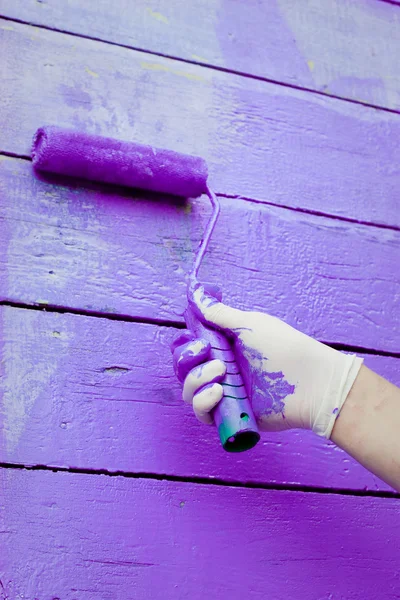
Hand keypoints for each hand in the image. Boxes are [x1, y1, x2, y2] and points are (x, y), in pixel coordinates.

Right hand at [172, 286, 362, 437]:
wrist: (311, 381)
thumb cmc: (284, 347)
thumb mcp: (249, 323)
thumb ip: (218, 313)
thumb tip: (194, 292)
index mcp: (224, 346)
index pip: (189, 347)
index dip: (185, 344)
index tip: (194, 338)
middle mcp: (221, 369)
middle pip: (183, 369)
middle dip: (187, 359)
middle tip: (206, 352)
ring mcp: (225, 393)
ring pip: (188, 391)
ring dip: (196, 379)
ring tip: (220, 373)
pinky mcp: (230, 414)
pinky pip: (202, 413)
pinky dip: (203, 402)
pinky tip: (219, 391)